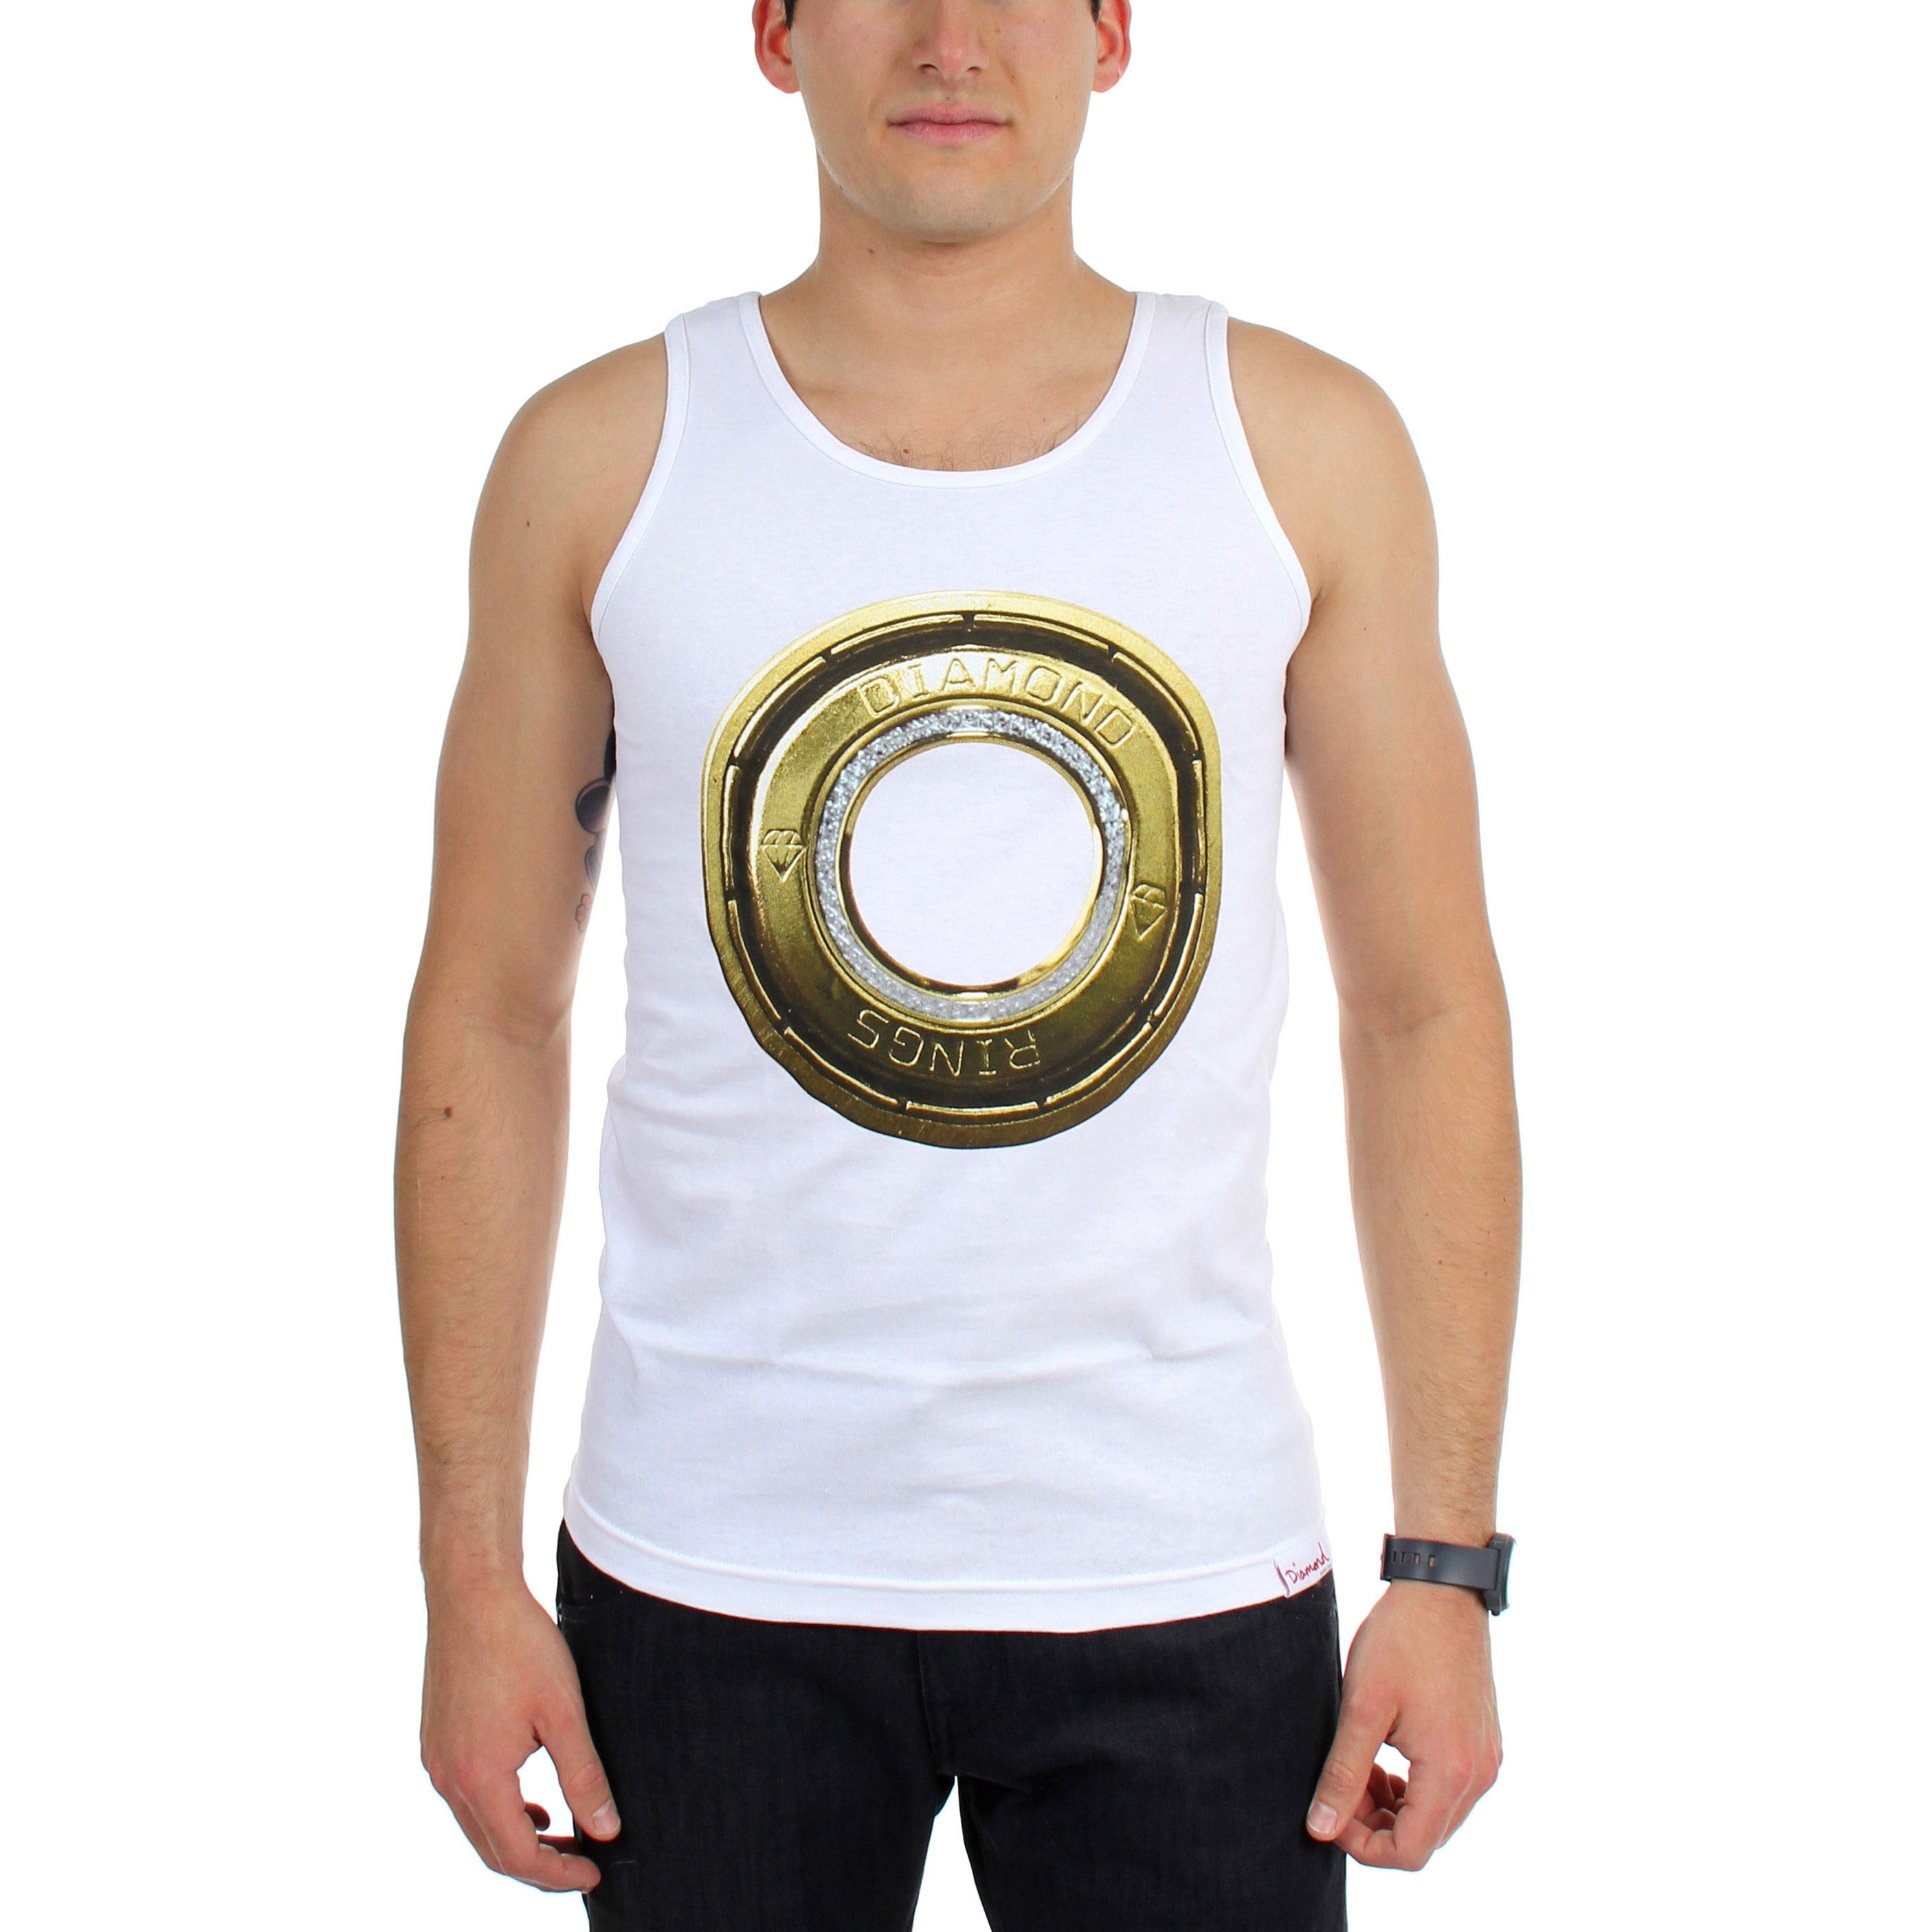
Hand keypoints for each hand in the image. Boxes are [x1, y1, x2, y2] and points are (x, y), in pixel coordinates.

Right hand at [419, 1577, 620, 1891]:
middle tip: (583, 1862)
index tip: (595, 1873)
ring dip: (517, 1838)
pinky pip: (464, 1796)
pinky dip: (497, 1810)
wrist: (471, 1593)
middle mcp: (446, 1777)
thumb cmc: (520, 1644)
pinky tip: (529, 1798)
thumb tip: (606, 1830)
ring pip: (476, 1824)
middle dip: (539, 1865)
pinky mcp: (434, 1739)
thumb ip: (584, 1774)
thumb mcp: (563, 1711)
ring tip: (561, 1834)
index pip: (518, 1856)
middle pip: (492, 1849)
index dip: (558, 1875)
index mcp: (478, 1777)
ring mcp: (434, 1758)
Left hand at [1305, 1582, 1501, 1868]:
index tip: (1330, 1814)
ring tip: (1358, 1768)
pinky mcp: (1483, 1742)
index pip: (1409, 1852)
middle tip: (1339, 1784)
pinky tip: (1384, 1757)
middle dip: (1374, 1825)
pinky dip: (1413, 1787)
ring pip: (1436, 1816)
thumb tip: (1320, 1829)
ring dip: (1392, 1807)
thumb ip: (1343, 1773)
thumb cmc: (1400, 1640)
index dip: (1362, 1846)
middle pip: (1424, 1839)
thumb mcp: (1362, 1707)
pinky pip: (1449, 1789)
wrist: (1443, 1590)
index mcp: (1451, 1772)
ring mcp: (1485, 1758)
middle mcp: (1478, 1775)